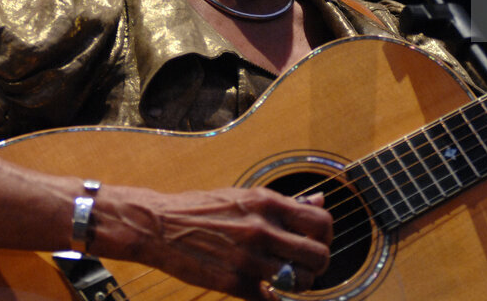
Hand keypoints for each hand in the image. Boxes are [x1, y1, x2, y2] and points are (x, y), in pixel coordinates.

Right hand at [91, 185, 332, 299]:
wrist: (160, 225)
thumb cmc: (203, 208)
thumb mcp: (246, 196)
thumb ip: (286, 203)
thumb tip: (319, 201)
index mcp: (268, 203)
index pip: (322, 222)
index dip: (326, 235)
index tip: (316, 241)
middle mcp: (263, 229)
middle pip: (319, 256)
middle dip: (318, 264)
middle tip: (305, 265)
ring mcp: (250, 258)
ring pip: (300, 282)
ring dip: (299, 284)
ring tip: (285, 278)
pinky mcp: (235, 283)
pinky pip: (271, 300)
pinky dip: (271, 298)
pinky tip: (264, 290)